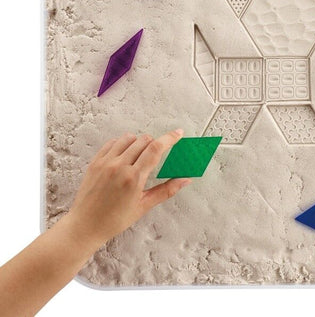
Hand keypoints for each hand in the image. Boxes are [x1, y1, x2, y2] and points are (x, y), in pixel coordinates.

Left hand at [64, 129, 190, 249]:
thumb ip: (166, 190)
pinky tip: (124, 154)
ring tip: (140, 155)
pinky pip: (112, 142)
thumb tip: (185, 180)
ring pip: (128, 138)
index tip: (178, 133)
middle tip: (157, 153)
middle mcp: (119, 167)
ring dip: (139, 142)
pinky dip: (122, 144)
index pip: (156, 149)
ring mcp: (105, 163)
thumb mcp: (144, 206)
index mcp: (134, 178)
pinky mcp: (95, 162)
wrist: (84, 226)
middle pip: (144, 140)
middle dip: (155, 143)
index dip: (169, 138)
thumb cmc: (114, 220)